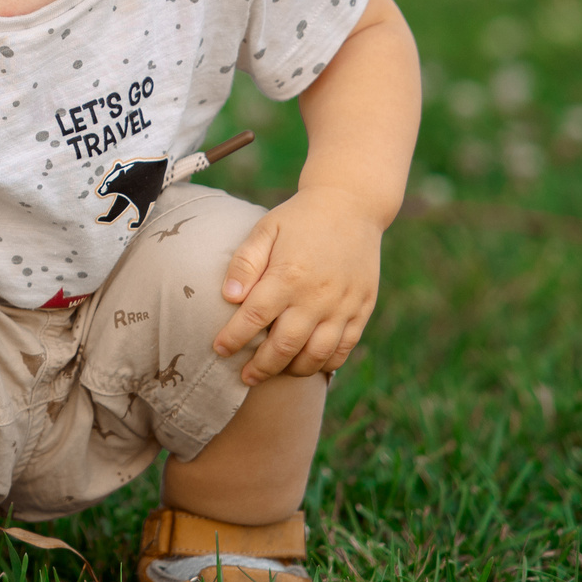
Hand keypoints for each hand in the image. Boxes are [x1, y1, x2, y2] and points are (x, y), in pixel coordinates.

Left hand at [210, 186, 382, 384]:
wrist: (352, 205)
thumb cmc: (301, 218)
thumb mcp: (266, 229)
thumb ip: (245, 263)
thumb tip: (229, 297)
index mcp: (289, 275)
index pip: (253, 318)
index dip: (233, 339)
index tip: (219, 349)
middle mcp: (317, 296)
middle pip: (283, 347)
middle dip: (259, 367)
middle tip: (244, 376)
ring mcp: (343, 306)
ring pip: (315, 356)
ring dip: (291, 371)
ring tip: (274, 372)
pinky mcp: (362, 309)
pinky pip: (343, 349)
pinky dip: (325, 364)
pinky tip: (307, 364)